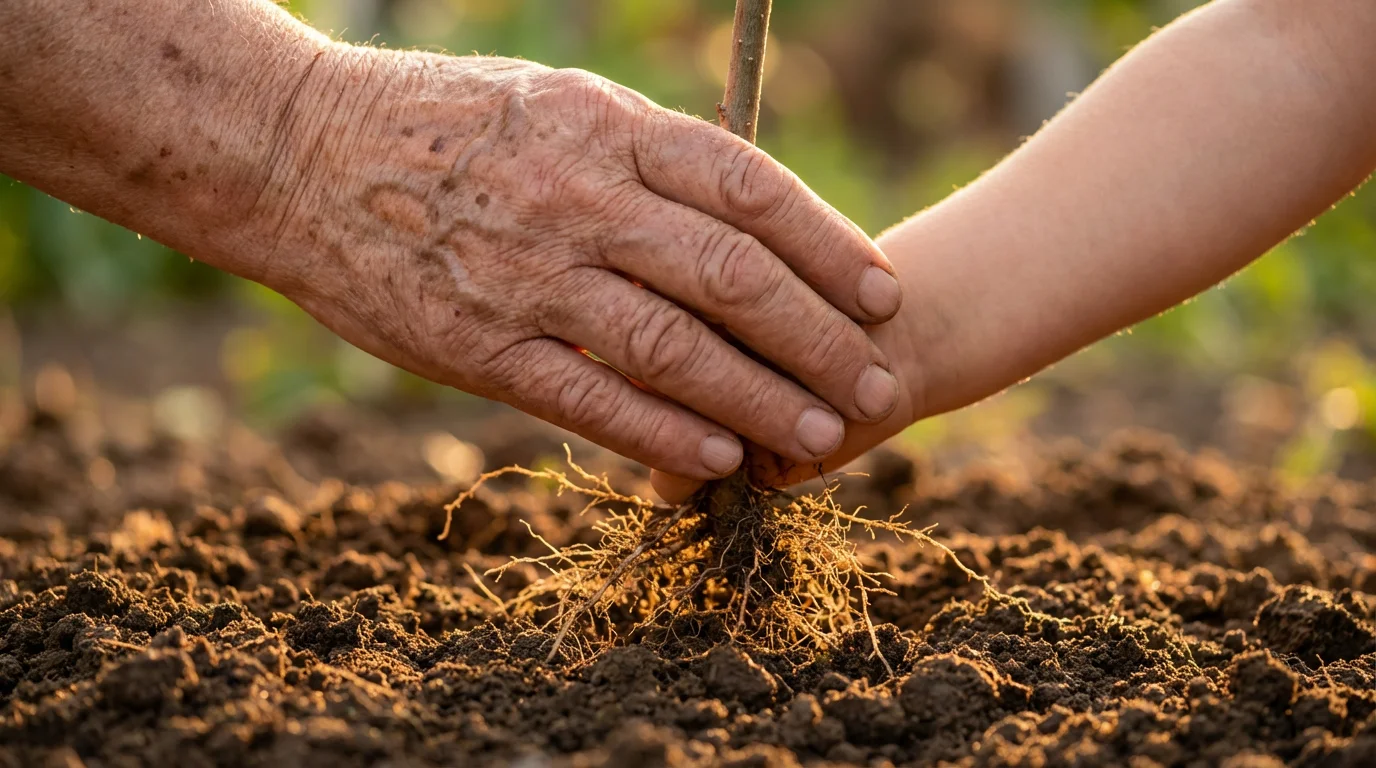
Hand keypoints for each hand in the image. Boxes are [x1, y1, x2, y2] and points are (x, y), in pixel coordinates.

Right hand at [253, 47, 902, 481]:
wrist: (295, 152)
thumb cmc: (435, 123)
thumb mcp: (550, 102)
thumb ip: (639, 154)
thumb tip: (735, 206)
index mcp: (604, 129)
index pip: (749, 189)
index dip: (828, 245)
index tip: (880, 291)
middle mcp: (579, 199)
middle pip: (733, 276)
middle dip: (820, 336)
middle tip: (881, 381)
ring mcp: (530, 277)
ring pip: (677, 347)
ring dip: (764, 397)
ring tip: (830, 434)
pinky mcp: (480, 347)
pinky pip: (592, 400)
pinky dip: (666, 433)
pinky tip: (724, 458)